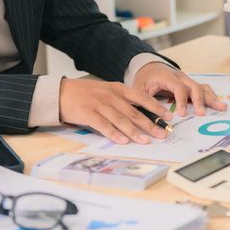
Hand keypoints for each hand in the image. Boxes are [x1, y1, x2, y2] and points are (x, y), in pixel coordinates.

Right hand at [58, 79, 172, 144]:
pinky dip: (114, 134)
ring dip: (134, 132)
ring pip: (121, 119)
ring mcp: (99, 104)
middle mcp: (111, 96)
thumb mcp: (107, 91)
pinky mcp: (88, 114)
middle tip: (162, 133)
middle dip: (150, 124)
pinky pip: (104, 125)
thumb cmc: (86, 93)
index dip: (156, 107)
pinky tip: (123, 141)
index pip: (142, 98)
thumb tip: (141, 115)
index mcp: (118, 89)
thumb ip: (122, 100)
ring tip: (146, 141)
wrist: (61, 92)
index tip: (168, 117)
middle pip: (134, 111)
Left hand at [133, 63, 226, 115]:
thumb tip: (146, 118)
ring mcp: (187, 80)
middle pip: (193, 86)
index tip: (182, 113)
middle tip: (202, 114)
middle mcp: (180, 76)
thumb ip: (143, 101)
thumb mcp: (138, 89)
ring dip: (211, 98)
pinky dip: (210, 96)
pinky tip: (218, 104)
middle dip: (199, 100)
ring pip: (201, 87)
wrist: (149, 66)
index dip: (181, 100)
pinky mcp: (190, 84)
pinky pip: (203, 88)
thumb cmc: (144, 79)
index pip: (177, 87)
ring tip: (222, 107)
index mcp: (166, 76)